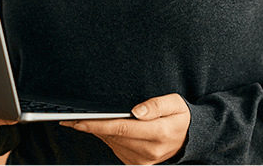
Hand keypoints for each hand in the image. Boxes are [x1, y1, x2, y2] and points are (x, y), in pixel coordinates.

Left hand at [60, 93, 190, 165]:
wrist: (190, 138)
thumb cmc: (180, 116)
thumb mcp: (175, 103)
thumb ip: (156, 105)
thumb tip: (136, 111)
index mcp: (158, 133)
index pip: (121, 128)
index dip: (98, 125)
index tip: (79, 121)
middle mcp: (149, 150)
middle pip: (113, 137)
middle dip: (92, 126)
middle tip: (72, 118)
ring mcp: (142, 160)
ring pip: (112, 144)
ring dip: (98, 132)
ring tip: (83, 121)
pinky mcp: (137, 164)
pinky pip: (116, 149)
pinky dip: (107, 138)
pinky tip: (102, 129)